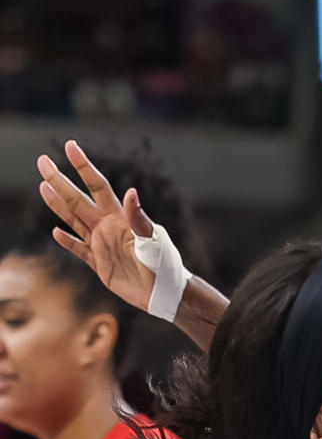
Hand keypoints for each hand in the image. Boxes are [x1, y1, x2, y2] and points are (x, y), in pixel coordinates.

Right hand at [37, 141, 162, 312]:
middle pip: (77, 199)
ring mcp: (102, 244)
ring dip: (58, 205)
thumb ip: (138, 218)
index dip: (84, 166)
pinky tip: (56, 231)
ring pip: (74, 220)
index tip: (70, 145)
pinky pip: (79, 250)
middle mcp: (107, 226)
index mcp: (119, 217)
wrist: (163, 293)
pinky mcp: (100, 264)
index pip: (97, 185)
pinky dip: (68, 241)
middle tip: (42, 161)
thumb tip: (131, 192)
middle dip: (59, 180)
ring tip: (42, 187)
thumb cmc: (163, 264)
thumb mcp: (152, 239)